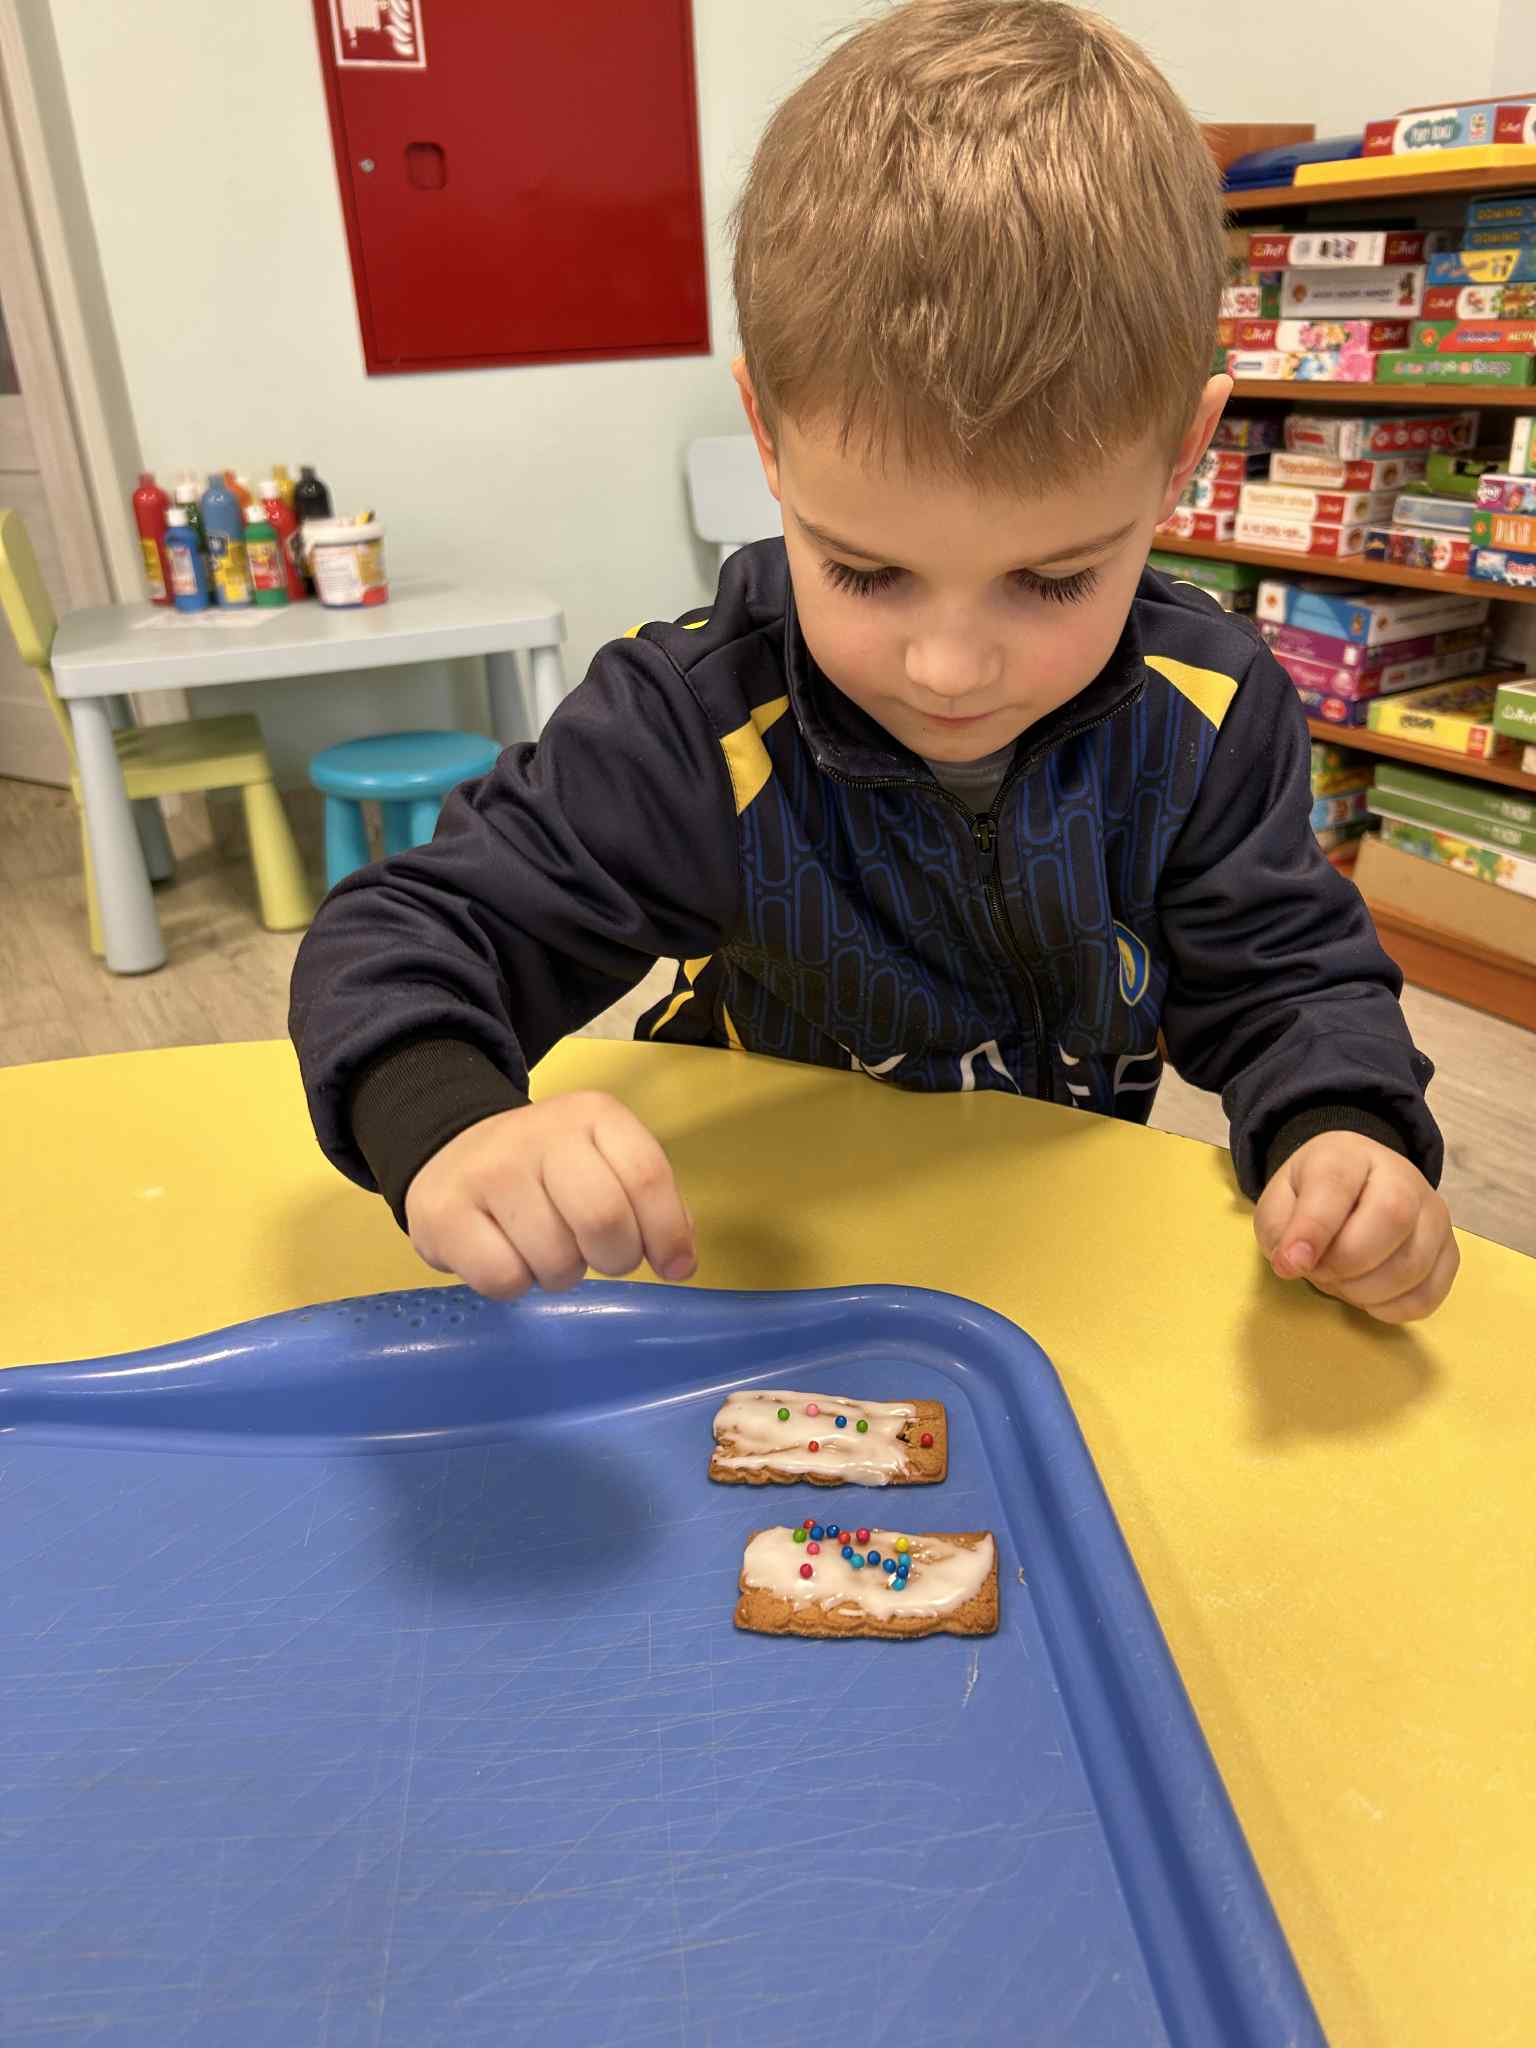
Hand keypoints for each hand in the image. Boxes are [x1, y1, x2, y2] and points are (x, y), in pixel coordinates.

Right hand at [404, 1092, 696, 1299]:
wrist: (452, 1151)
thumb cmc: (547, 1169)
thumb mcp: (604, 1161)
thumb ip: (647, 1200)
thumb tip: (680, 1259)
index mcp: (592, 1114)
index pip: (647, 1176)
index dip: (667, 1233)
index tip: (674, 1266)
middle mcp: (540, 1133)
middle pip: (604, 1218)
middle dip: (615, 1258)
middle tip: (603, 1259)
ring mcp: (488, 1170)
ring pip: (555, 1259)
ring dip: (562, 1274)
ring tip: (546, 1249)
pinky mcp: (444, 1212)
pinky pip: (504, 1278)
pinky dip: (517, 1284)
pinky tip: (508, 1255)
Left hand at [1254, 1132, 1457, 1323]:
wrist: (1356, 1188)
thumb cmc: (1313, 1197)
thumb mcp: (1279, 1201)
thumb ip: (1280, 1227)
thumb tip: (1295, 1264)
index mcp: (1348, 1155)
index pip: (1336, 1184)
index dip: (1313, 1229)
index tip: (1291, 1263)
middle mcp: (1403, 1177)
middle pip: (1392, 1218)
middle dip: (1345, 1262)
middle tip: (1318, 1271)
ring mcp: (1434, 1214)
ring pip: (1412, 1265)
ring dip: (1364, 1291)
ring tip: (1340, 1280)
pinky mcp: (1450, 1252)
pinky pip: (1428, 1295)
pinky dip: (1390, 1309)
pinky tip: (1367, 1295)